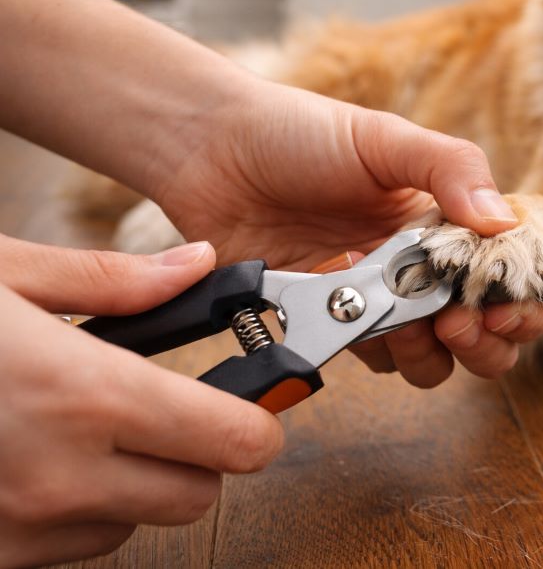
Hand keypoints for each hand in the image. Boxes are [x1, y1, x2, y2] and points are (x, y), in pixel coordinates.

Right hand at [0, 236, 282, 565]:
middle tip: (165, 411)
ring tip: (78, 427)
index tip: (252, 407)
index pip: (231, 443)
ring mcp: (12, 528)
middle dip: (198, 457)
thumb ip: (113, 281)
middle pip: (195, 496)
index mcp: (78, 392)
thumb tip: (197, 265)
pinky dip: (72, 512)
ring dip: (130, 485)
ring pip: (130, 526)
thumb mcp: (0, 274)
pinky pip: (67, 549)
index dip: (255, 425)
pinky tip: (31, 460)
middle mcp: (54, 475)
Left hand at [147, 79, 542, 387]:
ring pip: (435, 358)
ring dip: (436, 353)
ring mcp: (379, 299)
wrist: (210, 152)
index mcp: (446, 217)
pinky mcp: (333, 324)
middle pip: (486, 330)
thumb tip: (503, 222)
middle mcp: (422, 265)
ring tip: (414, 324)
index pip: (511, 269)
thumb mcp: (385, 138)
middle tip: (463, 323)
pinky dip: (378, 349)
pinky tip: (353, 310)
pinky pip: (375, 359)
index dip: (523, 296)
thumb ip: (451, 170)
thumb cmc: (299, 132)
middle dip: (490, 340)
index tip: (507, 303)